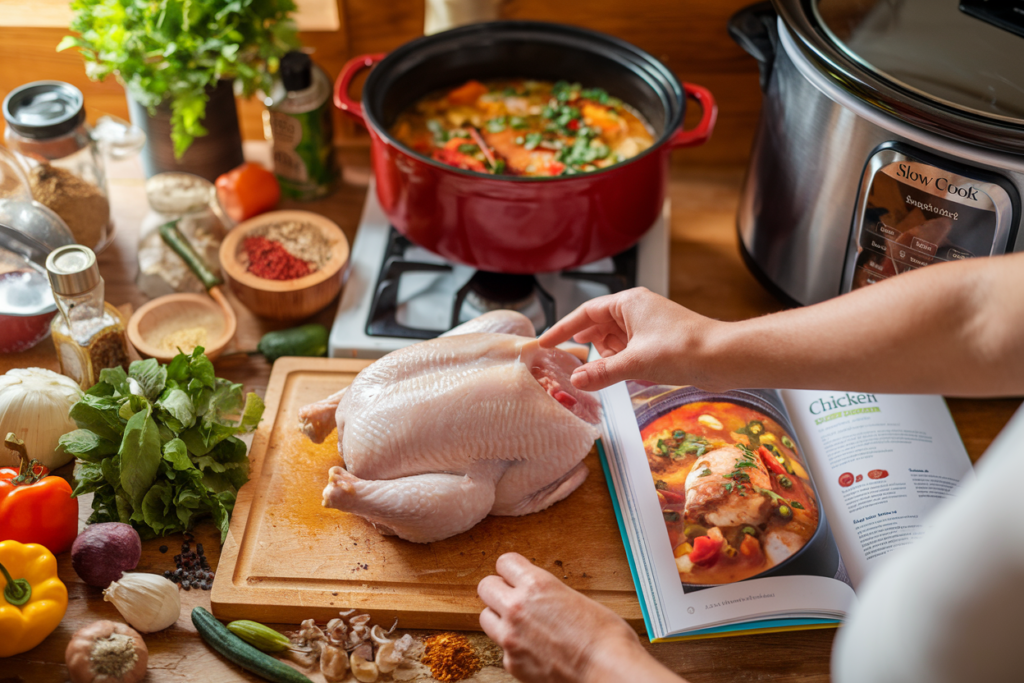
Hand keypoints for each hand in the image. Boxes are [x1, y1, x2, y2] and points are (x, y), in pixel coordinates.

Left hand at [477, 553, 648, 682]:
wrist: (608, 670)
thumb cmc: (605, 636)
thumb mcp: (576, 598)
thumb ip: (548, 594)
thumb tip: (540, 597)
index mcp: (537, 585)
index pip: (504, 563)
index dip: (511, 569)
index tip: (516, 576)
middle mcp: (517, 608)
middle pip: (485, 586)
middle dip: (498, 590)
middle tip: (512, 597)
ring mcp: (511, 637)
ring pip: (485, 616)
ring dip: (499, 617)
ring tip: (520, 624)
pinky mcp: (512, 663)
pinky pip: (501, 648)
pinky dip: (513, 647)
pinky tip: (533, 649)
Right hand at [539, 287, 722, 391]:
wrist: (723, 357)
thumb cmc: (683, 348)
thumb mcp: (635, 362)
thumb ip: (602, 372)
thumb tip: (576, 380)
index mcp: (628, 303)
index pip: (585, 313)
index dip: (563, 329)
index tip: (545, 342)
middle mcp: (637, 310)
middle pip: (598, 327)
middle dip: (586, 346)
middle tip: (567, 364)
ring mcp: (648, 326)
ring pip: (614, 341)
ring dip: (605, 357)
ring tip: (596, 375)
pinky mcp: (658, 343)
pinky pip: (629, 350)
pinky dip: (620, 362)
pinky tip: (617, 376)